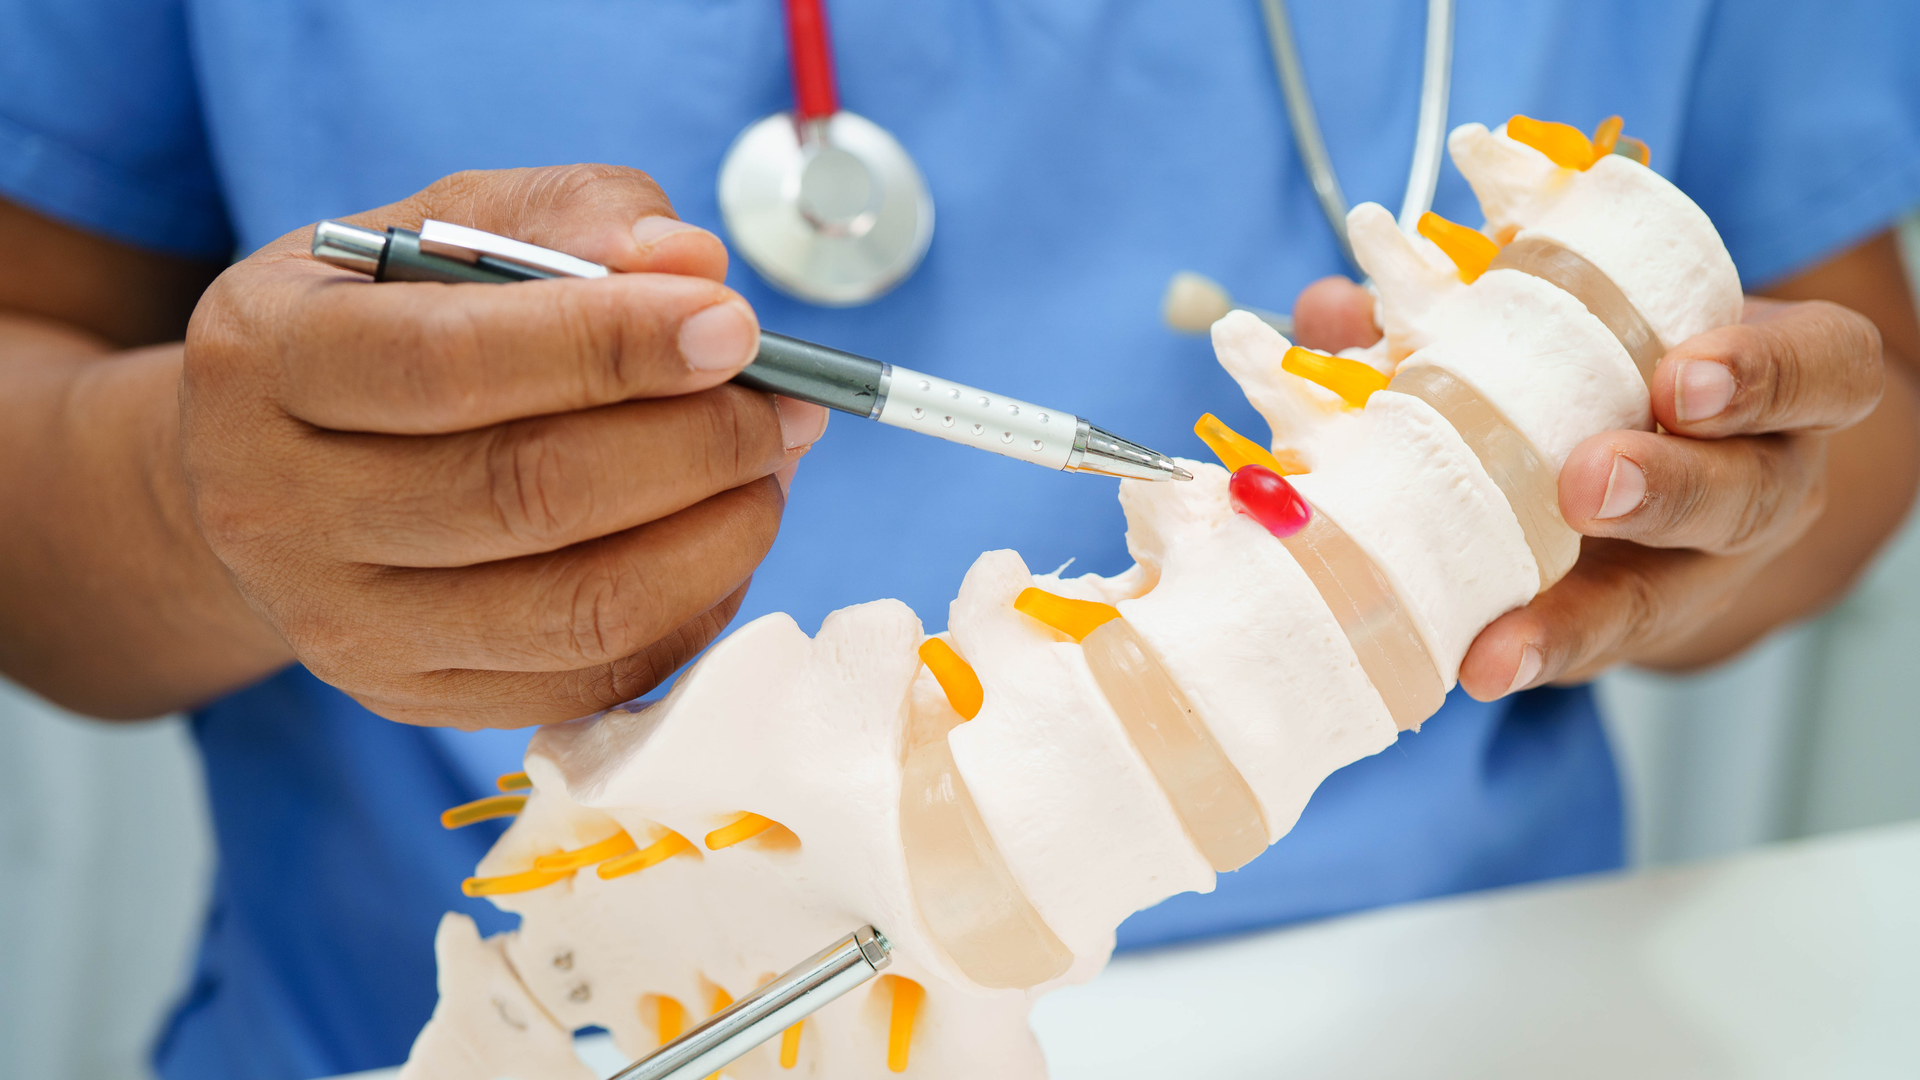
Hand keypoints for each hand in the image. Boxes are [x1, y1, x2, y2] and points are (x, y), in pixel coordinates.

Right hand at [180, 166, 827, 726]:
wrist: (271, 473)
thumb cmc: (385, 326)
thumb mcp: (446, 229)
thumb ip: (569, 218)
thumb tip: (692, 264)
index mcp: (268, 360)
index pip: (450, 364)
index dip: (610, 346)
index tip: (734, 326)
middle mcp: (280, 508)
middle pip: (528, 496)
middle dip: (695, 445)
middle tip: (787, 405)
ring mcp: (344, 627)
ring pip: (578, 610)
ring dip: (716, 537)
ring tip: (770, 470)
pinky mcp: (415, 699)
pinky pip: (594, 679)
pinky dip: (693, 610)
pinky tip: (723, 540)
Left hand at [1290, 275, 1884, 698]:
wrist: (1683, 466)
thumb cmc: (1637, 369)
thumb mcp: (1608, 313)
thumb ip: (1485, 295)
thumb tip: (1333, 307)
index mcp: (1779, 386)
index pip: (1821, 369)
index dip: (1763, 375)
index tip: (1683, 375)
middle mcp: (1758, 484)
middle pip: (1744, 496)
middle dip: (1665, 491)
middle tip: (1588, 483)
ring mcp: (1695, 573)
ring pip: (1660, 600)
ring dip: (1574, 618)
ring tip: (1500, 641)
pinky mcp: (1627, 629)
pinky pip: (1587, 649)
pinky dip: (1525, 653)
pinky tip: (1467, 665)